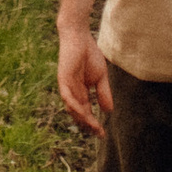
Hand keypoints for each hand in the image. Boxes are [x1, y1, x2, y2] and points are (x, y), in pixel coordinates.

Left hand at [57, 19, 112, 134]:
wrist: (80, 37)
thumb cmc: (89, 54)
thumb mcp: (101, 77)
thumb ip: (103, 93)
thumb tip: (108, 112)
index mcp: (80, 92)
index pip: (86, 112)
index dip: (93, 124)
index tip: (102, 134)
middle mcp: (72, 92)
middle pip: (78, 114)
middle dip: (88, 125)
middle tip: (99, 134)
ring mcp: (66, 86)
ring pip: (72, 108)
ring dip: (82, 118)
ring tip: (93, 126)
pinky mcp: (63, 79)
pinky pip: (66, 96)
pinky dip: (73, 105)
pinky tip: (82, 112)